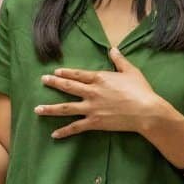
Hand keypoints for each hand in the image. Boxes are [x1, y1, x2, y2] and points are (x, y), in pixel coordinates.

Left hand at [35, 47, 167, 137]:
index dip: (66, 73)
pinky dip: (64, 131)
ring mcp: (91, 108)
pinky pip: (76, 127)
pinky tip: (54, 134)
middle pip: (68, 87)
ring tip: (37, 109)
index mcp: (100, 78)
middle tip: (42, 81)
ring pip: (66, 108)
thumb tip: (113, 49)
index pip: (78, 75)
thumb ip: (119, 60)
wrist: (146, 111)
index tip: (55, 72)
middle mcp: (92, 92)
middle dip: (54, 84)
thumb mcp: (131, 71)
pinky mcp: (94, 122)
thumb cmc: (141, 90)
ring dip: (50, 109)